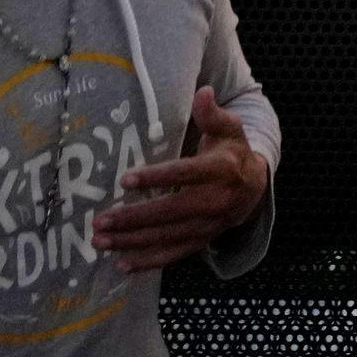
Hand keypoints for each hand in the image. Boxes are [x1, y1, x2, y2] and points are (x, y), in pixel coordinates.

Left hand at [98, 89, 269, 272]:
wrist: (256, 188)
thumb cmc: (232, 153)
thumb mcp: (229, 130)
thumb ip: (212, 114)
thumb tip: (203, 91)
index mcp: (222, 170)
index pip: (186, 174)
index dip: (156, 177)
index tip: (124, 180)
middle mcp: (216, 200)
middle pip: (171, 211)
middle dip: (134, 217)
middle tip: (100, 220)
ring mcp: (209, 225)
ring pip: (168, 236)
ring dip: (132, 241)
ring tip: (100, 241)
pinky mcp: (202, 241)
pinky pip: (174, 254)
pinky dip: (149, 262)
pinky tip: (122, 264)